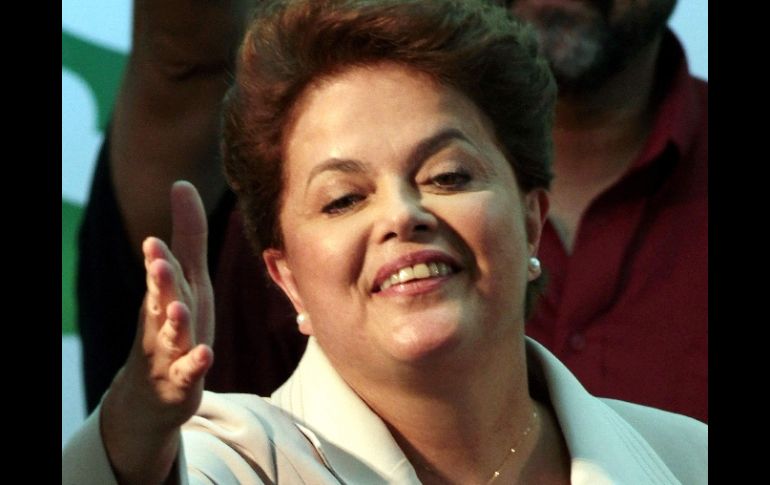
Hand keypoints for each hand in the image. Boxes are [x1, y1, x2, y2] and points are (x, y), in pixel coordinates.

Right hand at [101, 181, 214, 483]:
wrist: (152, 392)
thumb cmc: (174, 324)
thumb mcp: (186, 279)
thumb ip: (188, 235)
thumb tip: (182, 183)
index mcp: (165, 294)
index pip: (161, 273)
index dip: (159, 258)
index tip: (153, 240)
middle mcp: (163, 320)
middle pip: (161, 298)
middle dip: (159, 280)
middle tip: (156, 260)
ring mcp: (170, 352)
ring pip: (172, 336)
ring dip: (175, 322)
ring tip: (179, 307)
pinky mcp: (181, 380)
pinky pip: (188, 373)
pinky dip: (195, 364)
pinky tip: (205, 355)